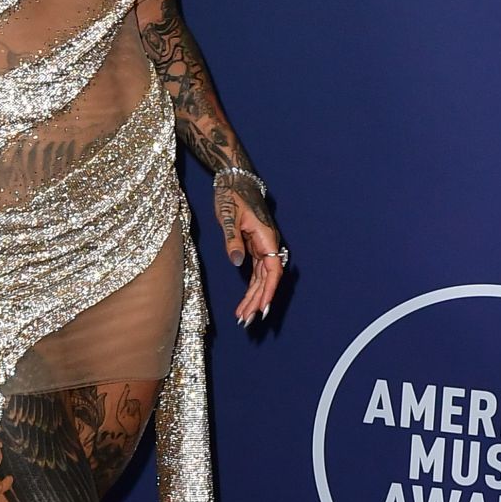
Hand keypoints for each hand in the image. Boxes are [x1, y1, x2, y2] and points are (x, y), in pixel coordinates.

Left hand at [214, 187, 286, 327]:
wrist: (234, 180)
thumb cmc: (231, 195)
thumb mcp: (228, 216)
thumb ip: (232, 240)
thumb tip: (237, 263)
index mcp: (266, 237)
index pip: (272, 270)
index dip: (269, 291)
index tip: (263, 308)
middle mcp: (267, 244)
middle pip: (267, 279)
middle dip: (258, 300)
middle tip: (247, 321)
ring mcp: (262, 247)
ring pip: (261, 278)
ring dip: (254, 298)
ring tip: (244, 317)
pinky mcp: (254, 247)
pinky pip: (255, 272)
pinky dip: (250, 287)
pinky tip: (245, 302)